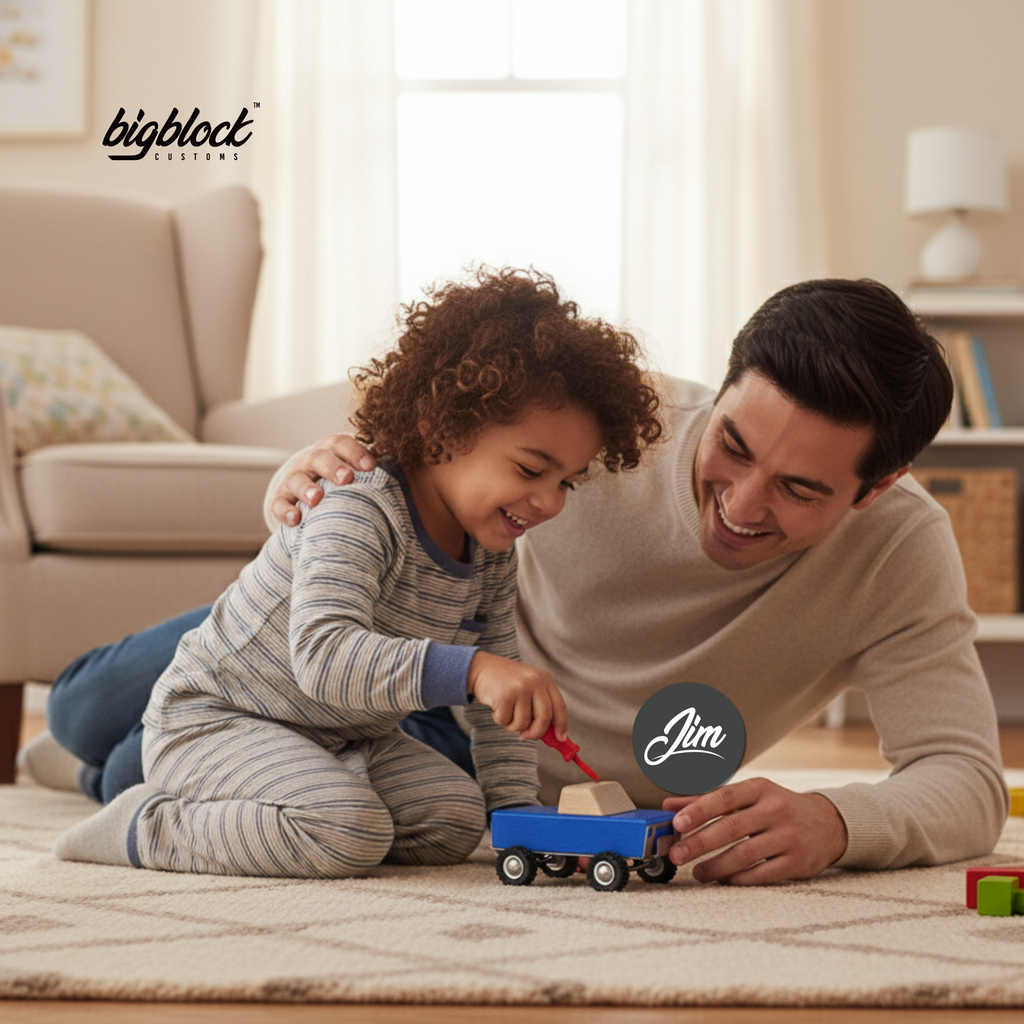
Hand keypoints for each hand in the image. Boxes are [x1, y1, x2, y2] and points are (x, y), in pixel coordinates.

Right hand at [271, 434, 376, 525]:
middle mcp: (312, 460)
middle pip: (319, 458)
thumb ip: (376, 468)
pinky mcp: (280, 497)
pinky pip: (278, 503)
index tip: (371, 466)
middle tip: (347, 479)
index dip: (355, 452)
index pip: (342, 443)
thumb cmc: (343, 477)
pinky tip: (295, 519)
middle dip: (333, 468)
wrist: (308, 483)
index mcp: (333, 449)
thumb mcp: (356, 467)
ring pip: (296, 479)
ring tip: (317, 499)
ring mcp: (294, 478)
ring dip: (306, 488)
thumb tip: (417, 465)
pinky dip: (285, 511)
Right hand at [467, 651, 568, 741]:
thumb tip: (552, 735)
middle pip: (544, 718)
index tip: (560, 739)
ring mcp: (520, 688)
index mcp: (544, 679)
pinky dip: (500, 720)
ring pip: (523, 723)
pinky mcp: (504, 696)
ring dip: (512, 725)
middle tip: (525, 735)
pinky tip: (496, 707)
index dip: (562, 725)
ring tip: (505, 711)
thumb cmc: (506, 682)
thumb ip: (539, 706)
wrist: (481, 667)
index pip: (559, 706)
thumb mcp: (528, 687)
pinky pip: (506, 721)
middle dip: (535, 732)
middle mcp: (535, 681)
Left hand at [663, 777, 847, 884]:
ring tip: (697, 873)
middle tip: (677, 854)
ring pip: (745, 854)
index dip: (698, 810)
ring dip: (716, 866)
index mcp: (759, 789)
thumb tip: (669, 806)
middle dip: (700, 843)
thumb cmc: (776, 807)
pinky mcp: (796, 862)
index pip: (724, 798)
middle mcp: (774, 810)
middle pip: (731, 828)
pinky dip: (739, 878)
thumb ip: (707, 800)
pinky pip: (762, 873)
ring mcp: (787, 837)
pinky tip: (722, 879)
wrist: (828, 824)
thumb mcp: (748, 795)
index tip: (677, 823)